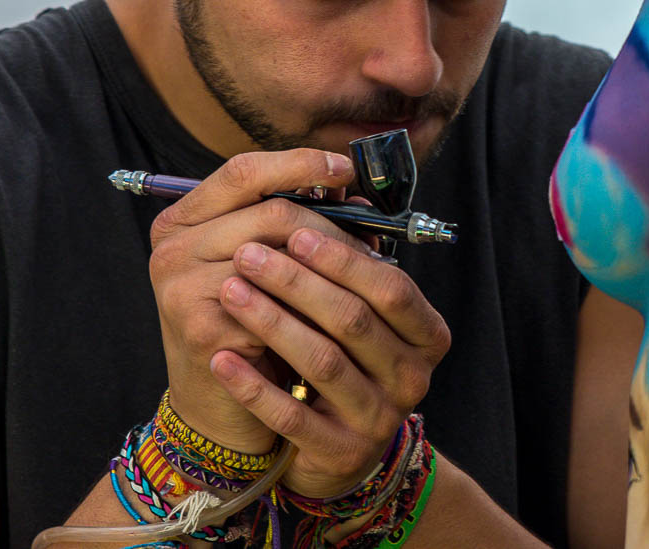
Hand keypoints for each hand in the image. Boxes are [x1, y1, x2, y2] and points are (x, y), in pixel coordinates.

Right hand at [147, 149, 357, 453]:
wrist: (219, 408)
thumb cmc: (253, 328)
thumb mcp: (269, 269)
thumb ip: (299, 228)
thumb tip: (358, 199)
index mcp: (184, 220)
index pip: (243, 171)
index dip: (299, 164)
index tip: (346, 168)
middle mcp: (171, 247)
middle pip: (271, 212)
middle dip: (331, 228)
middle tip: (372, 244)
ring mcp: (179, 286)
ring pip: (279, 257)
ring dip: (330, 270)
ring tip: (365, 280)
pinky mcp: (199, 328)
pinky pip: (276, 308)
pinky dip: (314, 311)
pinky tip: (342, 321)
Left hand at [208, 224, 451, 497]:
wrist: (341, 449)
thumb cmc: (348, 361)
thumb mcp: (367, 320)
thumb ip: (354, 271)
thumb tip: (328, 196)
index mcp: (427, 335)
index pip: (390, 288)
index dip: (343, 259)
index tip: (295, 230)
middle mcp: (412, 377)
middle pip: (354, 319)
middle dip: (298, 282)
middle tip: (248, 253)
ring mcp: (380, 419)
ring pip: (323, 361)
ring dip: (272, 321)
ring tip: (230, 290)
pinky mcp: (341, 452)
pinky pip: (293, 416)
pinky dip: (254, 385)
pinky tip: (221, 357)